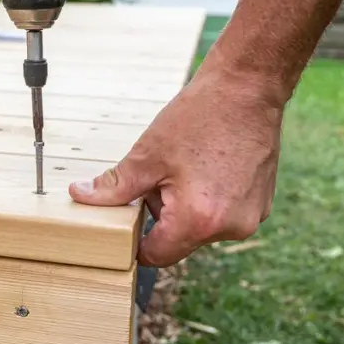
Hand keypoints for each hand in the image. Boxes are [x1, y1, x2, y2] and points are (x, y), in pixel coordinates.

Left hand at [69, 64, 284, 266]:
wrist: (248, 88)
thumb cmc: (199, 117)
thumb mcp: (148, 154)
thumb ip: (115, 186)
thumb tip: (81, 196)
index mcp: (198, 221)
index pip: (157, 255)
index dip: (136, 241)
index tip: (128, 219)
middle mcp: (230, 228)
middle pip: (180, 239)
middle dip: (163, 212)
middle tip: (162, 174)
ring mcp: (251, 217)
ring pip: (202, 226)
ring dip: (188, 206)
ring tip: (189, 166)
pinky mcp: (262, 204)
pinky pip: (225, 214)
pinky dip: (212, 197)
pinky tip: (210, 166)